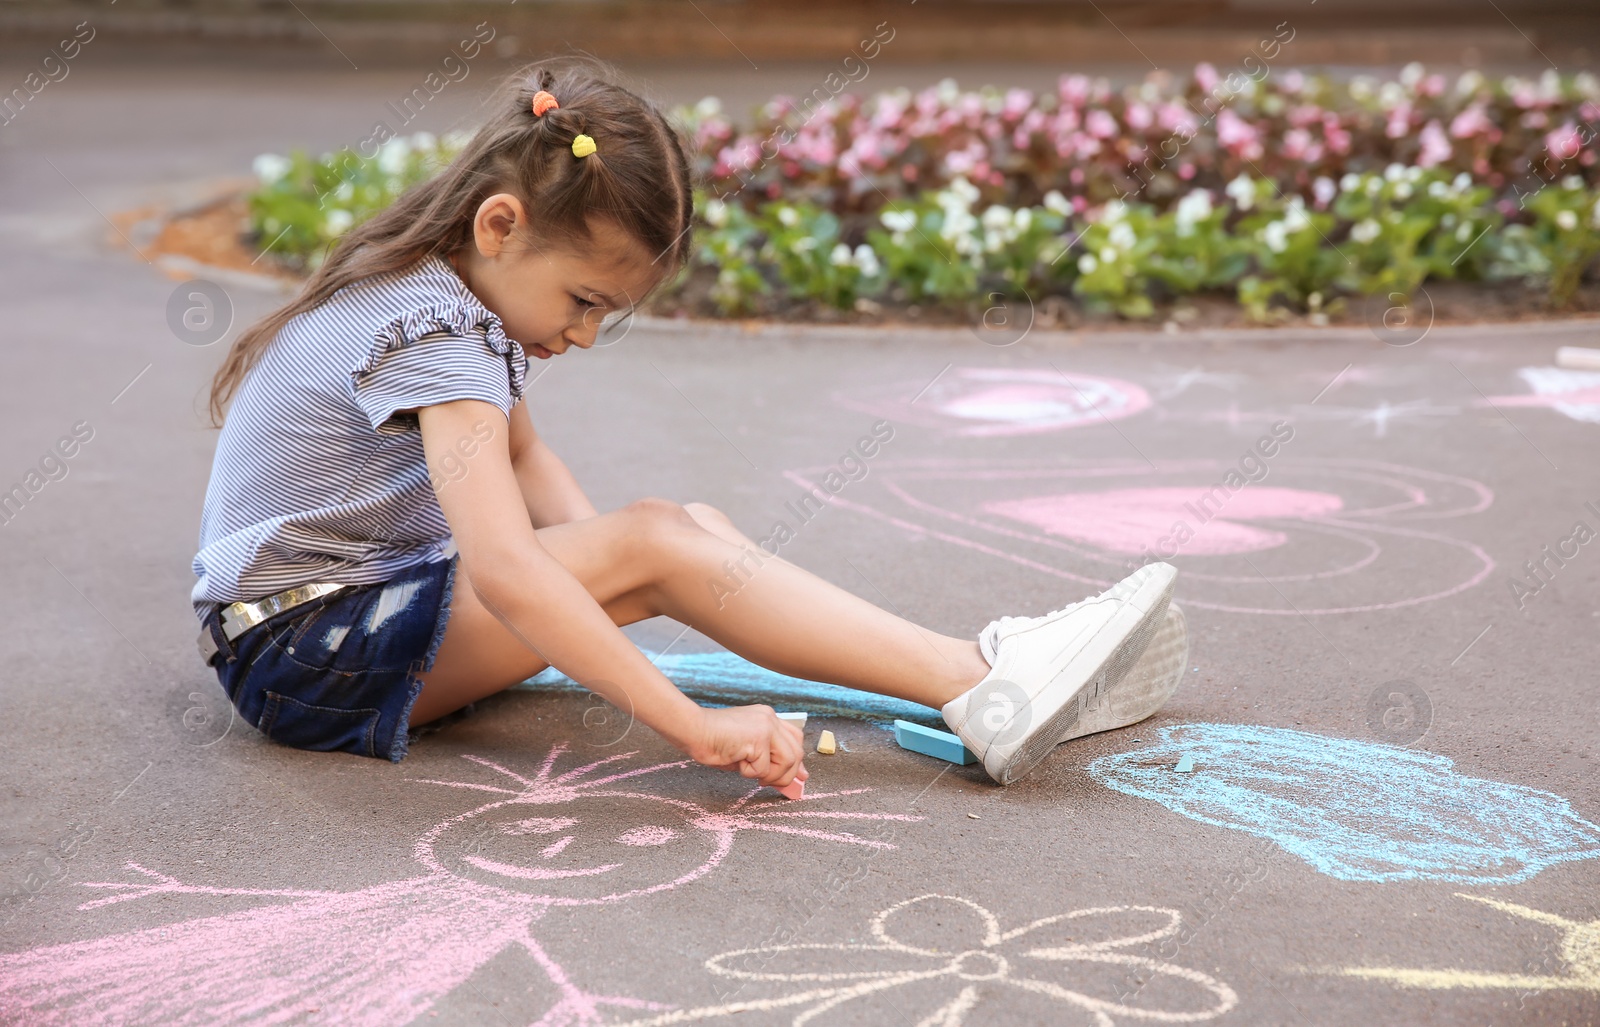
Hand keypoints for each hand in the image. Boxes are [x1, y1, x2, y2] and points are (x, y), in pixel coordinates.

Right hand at [687, 705, 807, 787]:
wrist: (693, 730)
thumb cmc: (712, 741)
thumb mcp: (746, 749)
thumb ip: (766, 758)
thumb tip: (786, 777)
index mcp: (767, 717)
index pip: (795, 738)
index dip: (798, 760)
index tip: (800, 776)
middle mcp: (770, 718)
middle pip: (796, 752)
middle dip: (788, 774)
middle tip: (771, 784)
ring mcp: (766, 726)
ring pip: (787, 761)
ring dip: (769, 775)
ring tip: (749, 772)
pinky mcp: (758, 737)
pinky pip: (764, 768)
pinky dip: (749, 773)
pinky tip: (736, 763)